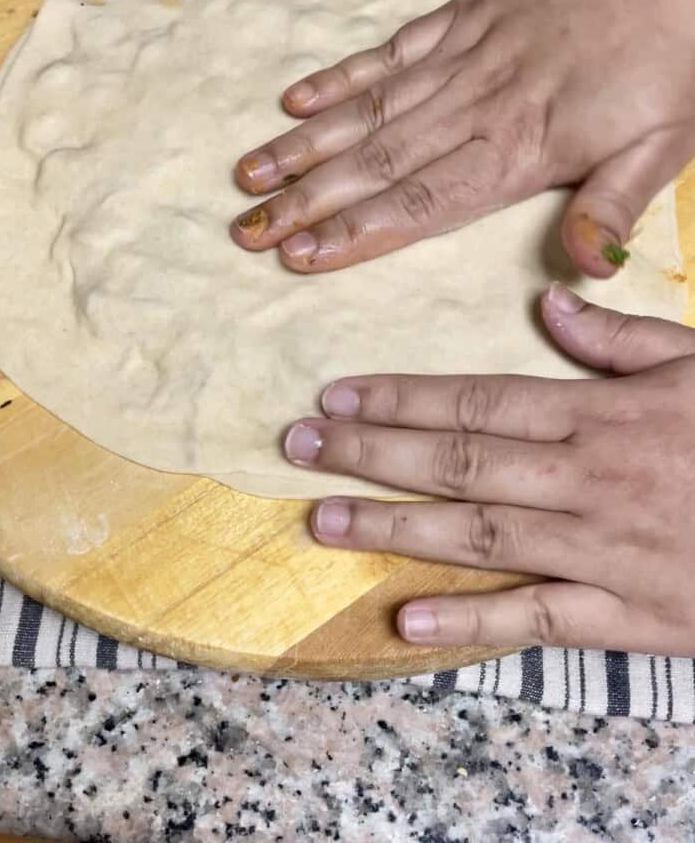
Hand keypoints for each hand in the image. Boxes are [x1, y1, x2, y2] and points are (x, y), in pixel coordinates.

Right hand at [232, 0, 694, 276]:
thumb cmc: (670, 61)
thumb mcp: (663, 148)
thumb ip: (612, 209)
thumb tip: (586, 272)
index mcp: (521, 150)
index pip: (421, 203)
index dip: (355, 233)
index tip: (298, 256)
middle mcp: (476, 107)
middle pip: (377, 163)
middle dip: (306, 203)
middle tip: (246, 232)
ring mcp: (462, 58)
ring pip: (369, 110)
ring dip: (304, 147)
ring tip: (249, 177)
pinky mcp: (461, 18)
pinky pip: (390, 53)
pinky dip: (340, 77)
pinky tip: (296, 101)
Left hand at [283, 284, 694, 653]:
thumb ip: (622, 337)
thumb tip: (549, 299)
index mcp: (602, 413)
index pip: (478, 398)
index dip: (399, 396)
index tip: (336, 394)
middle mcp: (586, 477)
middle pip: (458, 459)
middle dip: (370, 451)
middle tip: (297, 446)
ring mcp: (600, 549)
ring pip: (478, 532)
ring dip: (393, 527)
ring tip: (323, 519)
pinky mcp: (626, 615)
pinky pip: (536, 619)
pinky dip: (469, 623)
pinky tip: (404, 621)